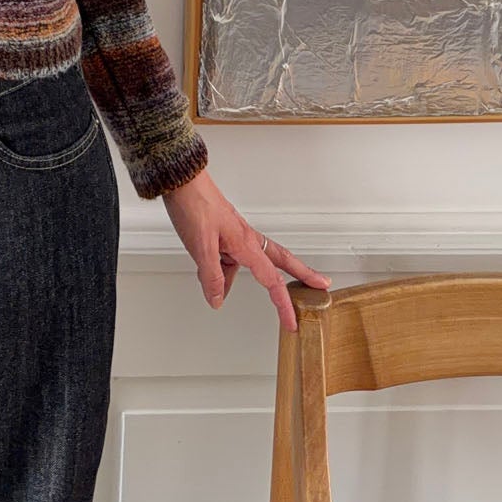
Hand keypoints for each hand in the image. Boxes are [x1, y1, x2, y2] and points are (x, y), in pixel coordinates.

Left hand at [161, 166, 330, 332]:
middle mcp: (246, 238)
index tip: (292, 322)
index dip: (283, 304)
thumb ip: (211, 277)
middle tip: (320, 284)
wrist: (181, 179)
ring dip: (241, 276)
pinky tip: (209, 275)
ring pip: (250, 262)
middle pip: (281, 261)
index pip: (272, 280)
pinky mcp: (224, 230)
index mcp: (247, 244)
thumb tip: (217, 300)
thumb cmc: (193, 204)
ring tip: (220, 291)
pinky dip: (223, 269)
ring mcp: (236, 233)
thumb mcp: (201, 247)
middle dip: (302, 274)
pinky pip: (231, 256)